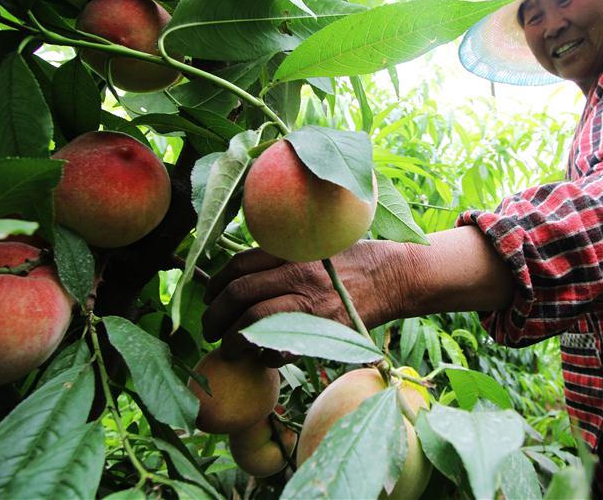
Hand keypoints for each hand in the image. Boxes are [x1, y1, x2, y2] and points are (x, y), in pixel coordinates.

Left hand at [202, 239, 412, 363]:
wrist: (393, 276)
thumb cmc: (352, 261)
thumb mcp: (314, 246)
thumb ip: (281, 257)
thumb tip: (241, 275)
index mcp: (292, 252)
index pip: (239, 266)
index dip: (216, 284)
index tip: (209, 297)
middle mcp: (298, 276)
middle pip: (239, 294)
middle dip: (215, 315)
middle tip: (209, 328)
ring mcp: (311, 304)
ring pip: (254, 322)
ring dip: (232, 340)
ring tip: (227, 348)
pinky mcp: (324, 330)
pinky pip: (282, 348)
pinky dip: (264, 355)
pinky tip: (261, 356)